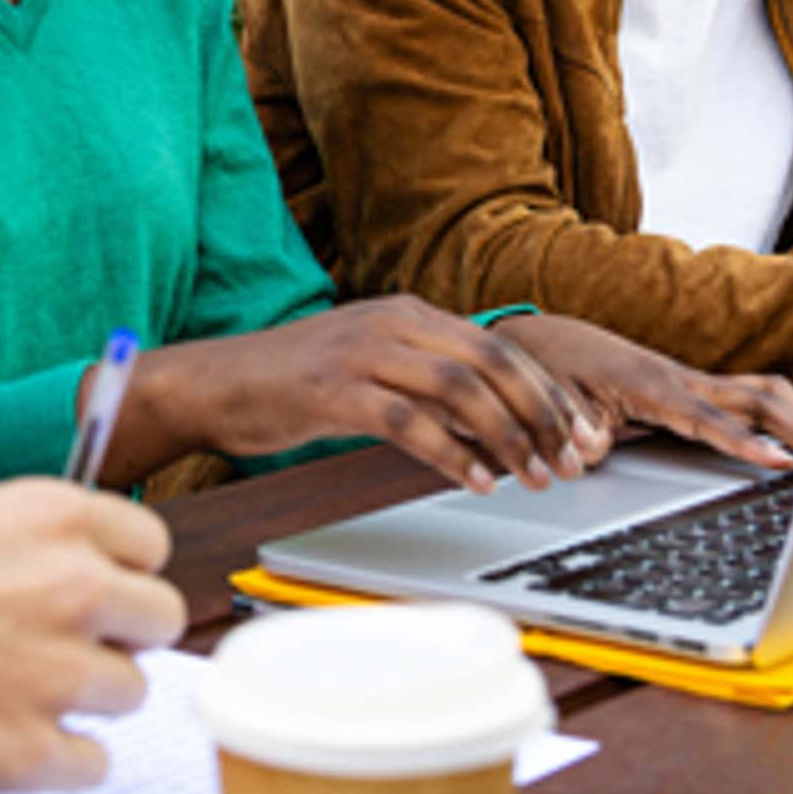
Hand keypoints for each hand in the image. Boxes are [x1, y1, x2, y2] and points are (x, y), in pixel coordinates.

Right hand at [0, 474, 184, 789]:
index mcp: (51, 516)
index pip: (150, 546)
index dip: (119, 574)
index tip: (92, 596)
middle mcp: (73, 586)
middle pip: (160, 620)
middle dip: (118, 637)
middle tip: (64, 650)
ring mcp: (56, 671)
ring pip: (130, 694)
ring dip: (83, 701)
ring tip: (16, 698)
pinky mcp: (29, 751)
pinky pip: (91, 763)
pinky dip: (57, 761)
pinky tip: (4, 743)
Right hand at [109, 297, 596, 494]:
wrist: (214, 383)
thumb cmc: (296, 384)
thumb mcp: (374, 369)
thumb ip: (429, 384)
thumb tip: (493, 425)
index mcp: (411, 314)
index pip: (501, 347)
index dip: (547, 391)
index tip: (578, 432)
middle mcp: (394, 323)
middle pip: (493, 361)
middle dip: (541, 414)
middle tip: (567, 461)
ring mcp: (363, 352)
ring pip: (460, 388)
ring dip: (506, 436)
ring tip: (531, 476)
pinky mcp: (334, 391)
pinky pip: (409, 420)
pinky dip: (451, 452)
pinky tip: (475, 479)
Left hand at [493, 312, 792, 467]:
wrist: (544, 342)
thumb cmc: (551, 372)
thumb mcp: (553, 406)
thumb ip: (577, 431)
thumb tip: (596, 449)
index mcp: (649, 385)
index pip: (707, 419)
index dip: (745, 443)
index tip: (780, 463)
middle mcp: (680, 378)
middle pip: (756, 398)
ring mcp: (692, 380)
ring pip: (764, 392)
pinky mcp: (696, 387)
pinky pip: (753, 397)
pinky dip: (788, 414)